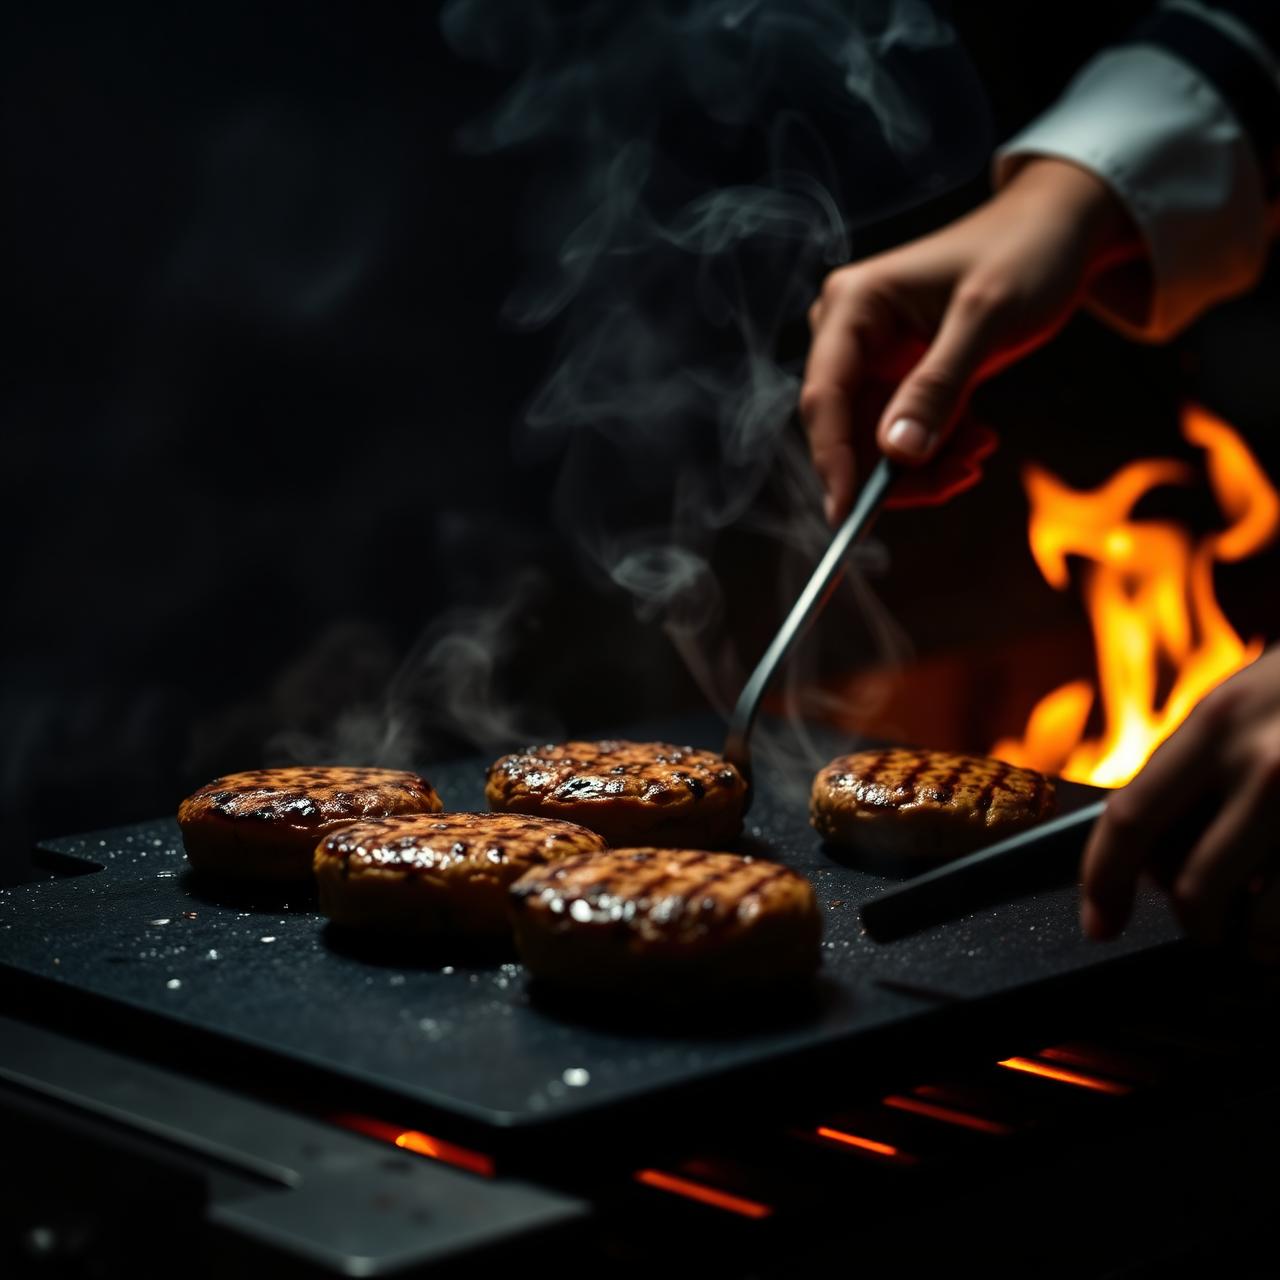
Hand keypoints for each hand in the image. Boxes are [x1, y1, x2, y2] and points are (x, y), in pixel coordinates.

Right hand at [800, 157, 1136, 522]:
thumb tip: (896, 453)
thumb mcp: (987, 320)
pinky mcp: (897, 378)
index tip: (848, 516)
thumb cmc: (1024, 256)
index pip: (824, 397)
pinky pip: (900, 437)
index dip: (833, 461)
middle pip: (846, 430)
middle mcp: (847, 334)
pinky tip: (977, 439)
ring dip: (925, 464)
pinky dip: (937, 449)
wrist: (1057, 233)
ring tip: (980, 449)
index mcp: (852, 306)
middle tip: (958, 477)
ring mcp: (871, 359)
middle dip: (895, 468)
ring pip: (874, 443)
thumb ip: (938, 387)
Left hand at [1081, 646, 1279, 962]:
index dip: (1103, 879)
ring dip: (1252, 937)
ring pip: (1262, 920)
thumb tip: (1146, 862)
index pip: (1131, 818)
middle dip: (1192, 921)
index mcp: (1218, 724)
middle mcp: (1267, 765)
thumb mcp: (1235, 705)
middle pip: (1195, 887)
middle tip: (1201, 922)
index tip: (1100, 921)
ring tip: (1256, 927)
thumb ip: (1190, 769)